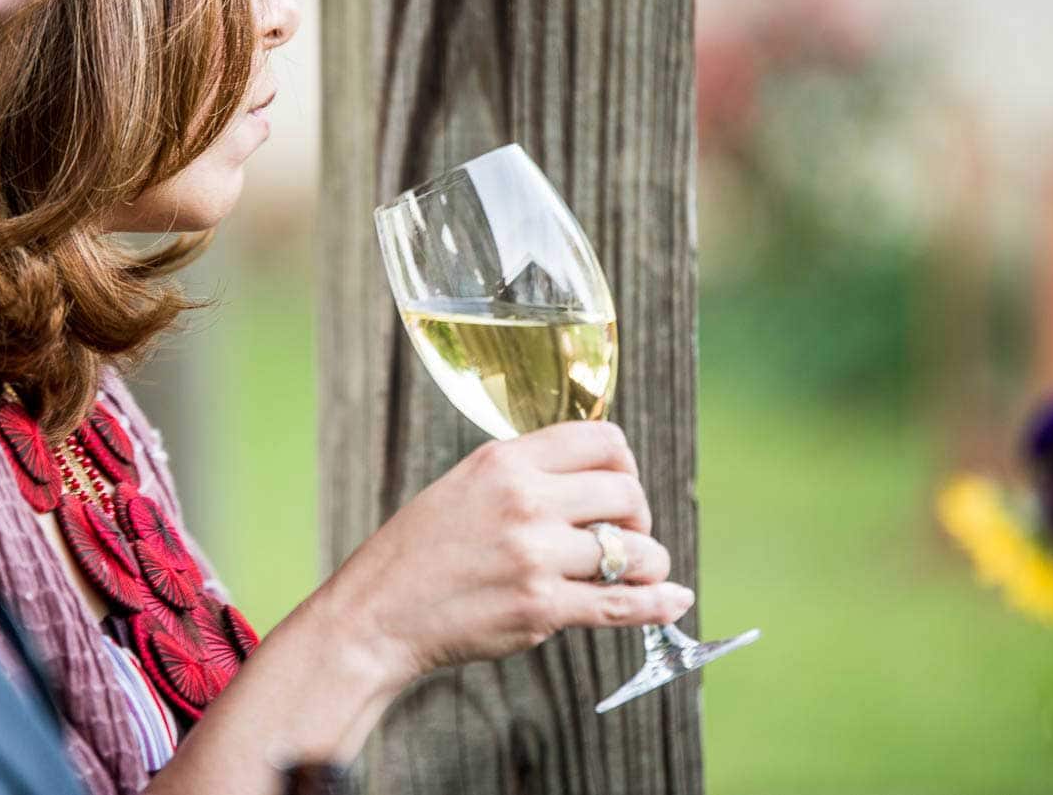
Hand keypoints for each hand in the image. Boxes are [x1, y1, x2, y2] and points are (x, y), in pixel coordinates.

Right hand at [319, 421, 693, 685]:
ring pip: (634, 550)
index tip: (620, 486)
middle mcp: (524, 500)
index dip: (625, 462)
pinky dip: (659, 602)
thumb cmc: (419, 552)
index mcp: (505, 460)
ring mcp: (535, 556)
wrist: (378, 613)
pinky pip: (623, 603)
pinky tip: (673, 598)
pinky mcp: (542, 608)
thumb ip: (524, 475)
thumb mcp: (465, 485)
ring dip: (649, 562)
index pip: (602, 438)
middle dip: (638, 515)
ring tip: (639, 572)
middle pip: (626, 491)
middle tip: (626, 535)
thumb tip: (593, 477)